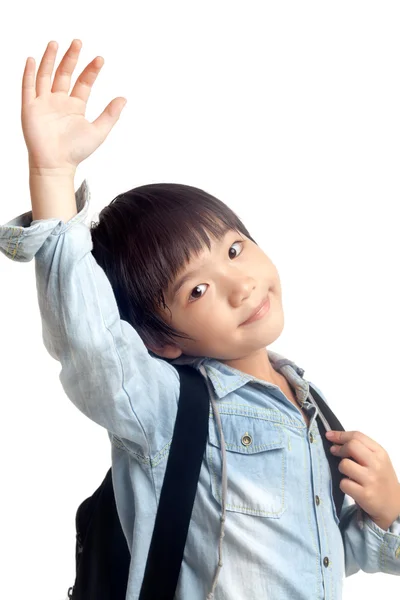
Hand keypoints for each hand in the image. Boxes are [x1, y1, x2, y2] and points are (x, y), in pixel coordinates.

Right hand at [21, 39, 126, 174]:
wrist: (56, 164)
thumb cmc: (76, 151)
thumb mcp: (98, 131)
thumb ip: (110, 114)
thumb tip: (124, 98)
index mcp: (75, 106)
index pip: (83, 83)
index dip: (91, 71)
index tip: (100, 59)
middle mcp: (59, 102)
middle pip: (64, 74)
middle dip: (71, 58)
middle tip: (78, 42)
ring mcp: (44, 103)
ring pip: (46, 76)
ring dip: (50, 59)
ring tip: (55, 43)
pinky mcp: (30, 108)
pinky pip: (28, 87)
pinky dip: (30, 73)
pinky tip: (33, 60)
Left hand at [326, 430, 399, 530]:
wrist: (393, 506)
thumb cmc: (381, 480)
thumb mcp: (378, 461)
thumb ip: (362, 449)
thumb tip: (336, 442)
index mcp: (380, 453)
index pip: (358, 436)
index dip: (340, 435)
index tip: (329, 435)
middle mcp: (377, 464)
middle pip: (351, 446)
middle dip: (339, 449)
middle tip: (335, 452)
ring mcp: (371, 479)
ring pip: (344, 464)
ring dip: (341, 469)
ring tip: (348, 474)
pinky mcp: (365, 494)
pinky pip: (343, 483)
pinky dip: (344, 484)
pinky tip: (351, 487)